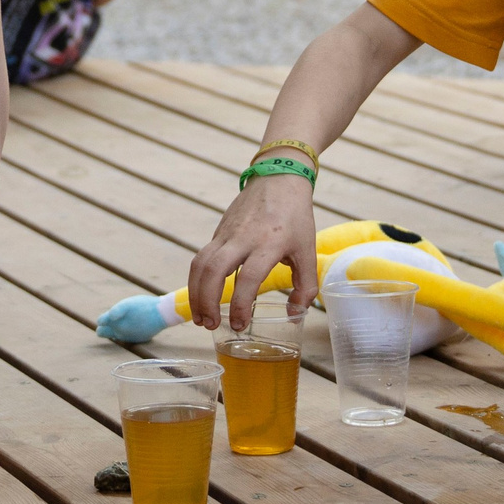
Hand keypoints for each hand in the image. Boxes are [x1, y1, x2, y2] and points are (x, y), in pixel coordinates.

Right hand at [187, 174, 315, 331]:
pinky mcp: (218, 232)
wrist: (278, 179)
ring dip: (196, 294)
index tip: (240, 324)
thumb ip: (305, 285)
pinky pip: (201, 258)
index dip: (241, 305)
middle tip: (211, 325)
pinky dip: (196, 280)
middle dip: (207, 302)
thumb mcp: (308, 251)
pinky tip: (202, 297)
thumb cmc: (296, 217)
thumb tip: (293, 313)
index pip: (248, 278)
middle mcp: (243, 238)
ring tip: (201, 318)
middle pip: (214, 271)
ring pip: (200, 264)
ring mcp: (227, 233)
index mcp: (269, 244)